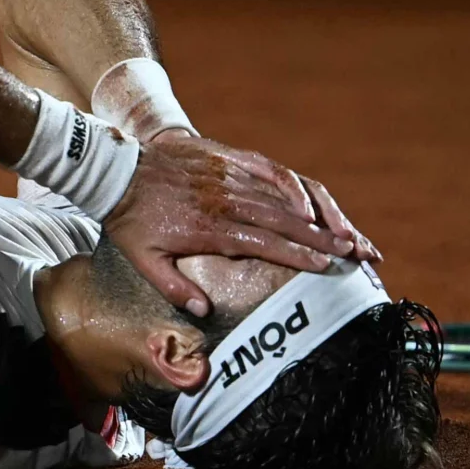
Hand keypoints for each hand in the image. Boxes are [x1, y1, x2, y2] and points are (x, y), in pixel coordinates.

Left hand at [102, 135, 380, 316]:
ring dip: (314, 214)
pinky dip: (291, 183)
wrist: (117, 172)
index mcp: (209, 229)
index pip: (262, 243)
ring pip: (279, 195)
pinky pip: (266, 168)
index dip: (296, 254)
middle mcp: (224, 201)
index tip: (325, 265)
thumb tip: (204, 311)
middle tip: (352, 250)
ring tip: (342, 228)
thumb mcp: (144, 261)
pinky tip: (309, 197)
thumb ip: (175, 287)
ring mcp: (227, 176)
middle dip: (320, 237)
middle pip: (281, 220)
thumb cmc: (132, 221)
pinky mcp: (226, 157)